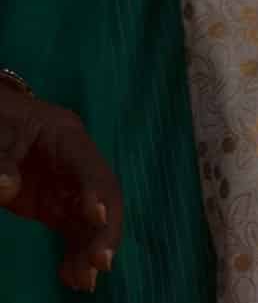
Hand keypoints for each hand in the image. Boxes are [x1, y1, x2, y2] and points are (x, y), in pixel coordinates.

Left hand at [0, 83, 121, 292]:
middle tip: (100, 263)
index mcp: (68, 137)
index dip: (98, 192)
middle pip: (102, 198)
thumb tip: (7, 189)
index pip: (91, 166)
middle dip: (104, 231)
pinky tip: (71, 278)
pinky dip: (74, 254)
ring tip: (85, 282)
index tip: (95, 218)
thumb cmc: (2, 118)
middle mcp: (78, 165)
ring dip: (91, 251)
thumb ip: (2, 160)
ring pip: (91, 221)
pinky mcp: (56, 206)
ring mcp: (69, 187)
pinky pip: (73, 232)